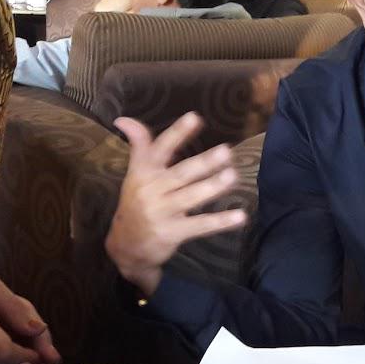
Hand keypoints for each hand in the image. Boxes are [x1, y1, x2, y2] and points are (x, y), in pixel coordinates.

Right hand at [106, 113, 248, 295]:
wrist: (125, 246)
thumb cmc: (137, 203)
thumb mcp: (135, 174)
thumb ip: (138, 146)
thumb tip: (123, 118)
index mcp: (144, 172)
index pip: (160, 148)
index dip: (177, 133)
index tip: (195, 117)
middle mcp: (151, 190)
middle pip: (181, 173)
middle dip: (203, 162)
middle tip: (226, 151)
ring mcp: (162, 212)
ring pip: (191, 197)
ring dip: (212, 187)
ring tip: (233, 176)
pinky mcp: (172, 233)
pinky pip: (200, 225)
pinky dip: (220, 221)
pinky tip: (240, 216)